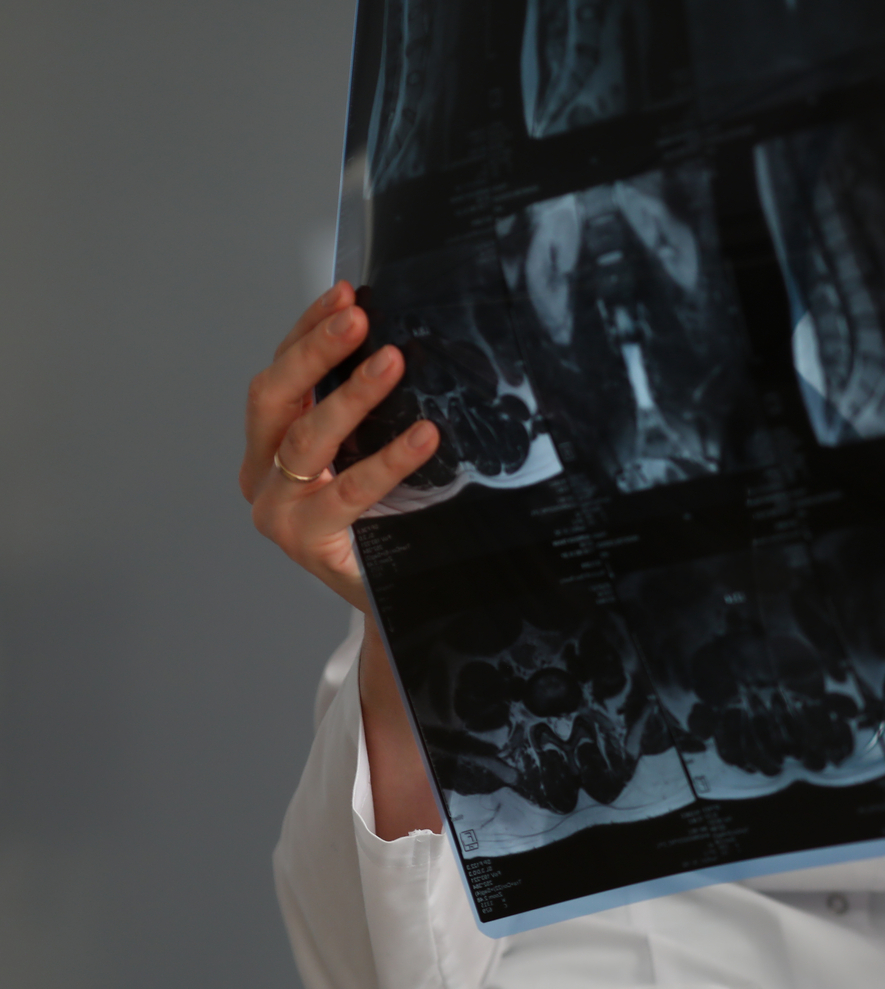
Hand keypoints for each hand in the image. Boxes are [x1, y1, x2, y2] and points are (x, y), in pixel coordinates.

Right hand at [242, 281, 438, 608]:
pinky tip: (425, 435)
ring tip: (393, 361)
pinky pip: (349, 490)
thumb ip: (363, 413)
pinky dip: (388, 460)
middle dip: (315, 351)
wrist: (394, 600)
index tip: (344, 292)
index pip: (280, 374)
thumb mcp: (365, 454)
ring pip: (306, 440)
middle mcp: (259, 473)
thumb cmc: (381, 522)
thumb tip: (398, 340)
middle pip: (274, 398)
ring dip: (350, 395)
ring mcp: (277, 510)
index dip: (306, 331)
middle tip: (359, 316)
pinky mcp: (306, 541)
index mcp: (266, 444)